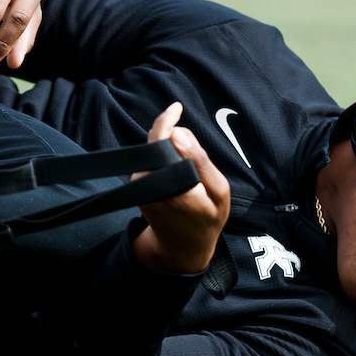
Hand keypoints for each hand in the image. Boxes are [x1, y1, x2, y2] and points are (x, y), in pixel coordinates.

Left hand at [131, 103, 230, 273]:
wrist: (183, 248)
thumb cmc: (207, 219)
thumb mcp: (218, 191)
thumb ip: (200, 160)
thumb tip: (178, 133)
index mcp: (170, 182)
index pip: (161, 140)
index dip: (167, 121)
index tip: (177, 107)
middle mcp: (149, 183)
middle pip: (157, 143)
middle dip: (174, 138)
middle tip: (195, 155)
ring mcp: (139, 187)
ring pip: (153, 153)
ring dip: (170, 153)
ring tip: (191, 175)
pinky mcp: (136, 189)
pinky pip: (150, 163)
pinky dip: (165, 162)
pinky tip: (179, 178)